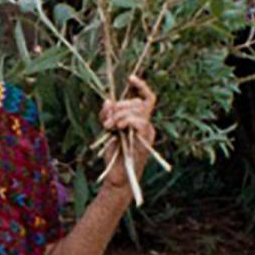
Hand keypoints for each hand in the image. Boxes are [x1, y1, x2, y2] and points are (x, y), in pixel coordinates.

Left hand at [97, 74, 158, 193]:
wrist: (117, 177)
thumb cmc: (114, 155)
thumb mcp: (107, 130)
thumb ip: (108, 115)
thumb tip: (107, 101)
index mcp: (139, 121)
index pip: (146, 98)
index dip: (141, 86)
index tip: (130, 78)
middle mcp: (146, 125)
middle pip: (137, 103)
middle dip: (119, 107)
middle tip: (106, 121)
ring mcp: (147, 132)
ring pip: (138, 110)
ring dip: (120, 115)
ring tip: (109, 127)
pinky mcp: (145, 140)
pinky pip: (140, 122)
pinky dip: (127, 120)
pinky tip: (117, 128)